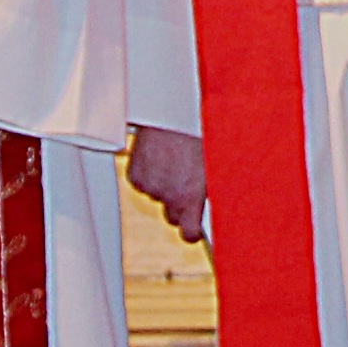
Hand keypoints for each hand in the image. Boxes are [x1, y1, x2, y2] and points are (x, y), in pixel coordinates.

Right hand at [127, 124, 208, 242]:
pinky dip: (150, 175)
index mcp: (190, 197)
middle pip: (171, 216)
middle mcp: (167, 196)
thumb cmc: (197, 135)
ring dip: (165, 186)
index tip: (195, 229)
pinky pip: (144, 183)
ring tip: (175, 162)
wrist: (171, 113)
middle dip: (179, 205)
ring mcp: (149, 186)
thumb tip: (213, 207)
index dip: (192, 232)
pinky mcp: (135, 175)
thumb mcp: (213, 166)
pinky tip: (160, 157)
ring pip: (158, 197)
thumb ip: (210, 191)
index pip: (189, 234)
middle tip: (187, 185)